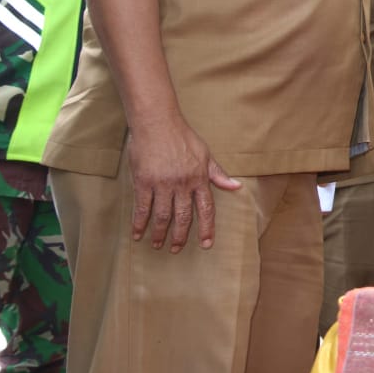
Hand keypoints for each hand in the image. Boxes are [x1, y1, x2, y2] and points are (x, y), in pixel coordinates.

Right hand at [127, 118, 240, 252]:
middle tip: (176, 249)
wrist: (157, 123)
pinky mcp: (144, 182)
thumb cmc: (182, 137)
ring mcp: (163, 184)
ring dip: (160, 233)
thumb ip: (218, 174)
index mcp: (199, 178)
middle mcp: (183, 184)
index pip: (206, 209)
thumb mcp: (206, 154)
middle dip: (181, 236)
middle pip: (183, 217)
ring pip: (163, 216)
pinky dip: (139, 223)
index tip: (206, 244)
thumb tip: (236, 187)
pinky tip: (137, 234)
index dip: (207, 228)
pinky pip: (142, 208)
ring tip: (158, 245)